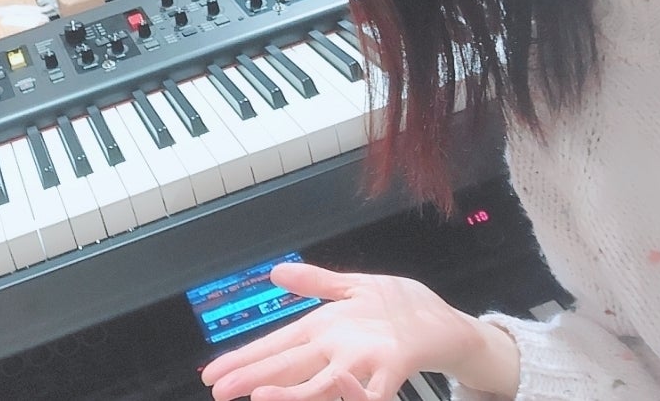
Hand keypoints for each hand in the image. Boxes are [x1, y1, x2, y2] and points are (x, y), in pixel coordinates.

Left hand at [200, 263, 515, 400]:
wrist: (447, 323)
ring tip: (259, 397)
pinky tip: (334, 399)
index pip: (276, 345)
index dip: (243, 359)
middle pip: (288, 363)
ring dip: (291, 391)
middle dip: (251, 376)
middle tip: (217, 388)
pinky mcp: (393, 366)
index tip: (212, 373)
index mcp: (326, 323)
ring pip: (321, 381)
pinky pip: (370, 391)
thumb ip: (315, 283)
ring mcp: (365, 355)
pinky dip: (354, 396)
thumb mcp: (353, 288)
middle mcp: (339, 339)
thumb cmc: (399, 308)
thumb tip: (276, 271)